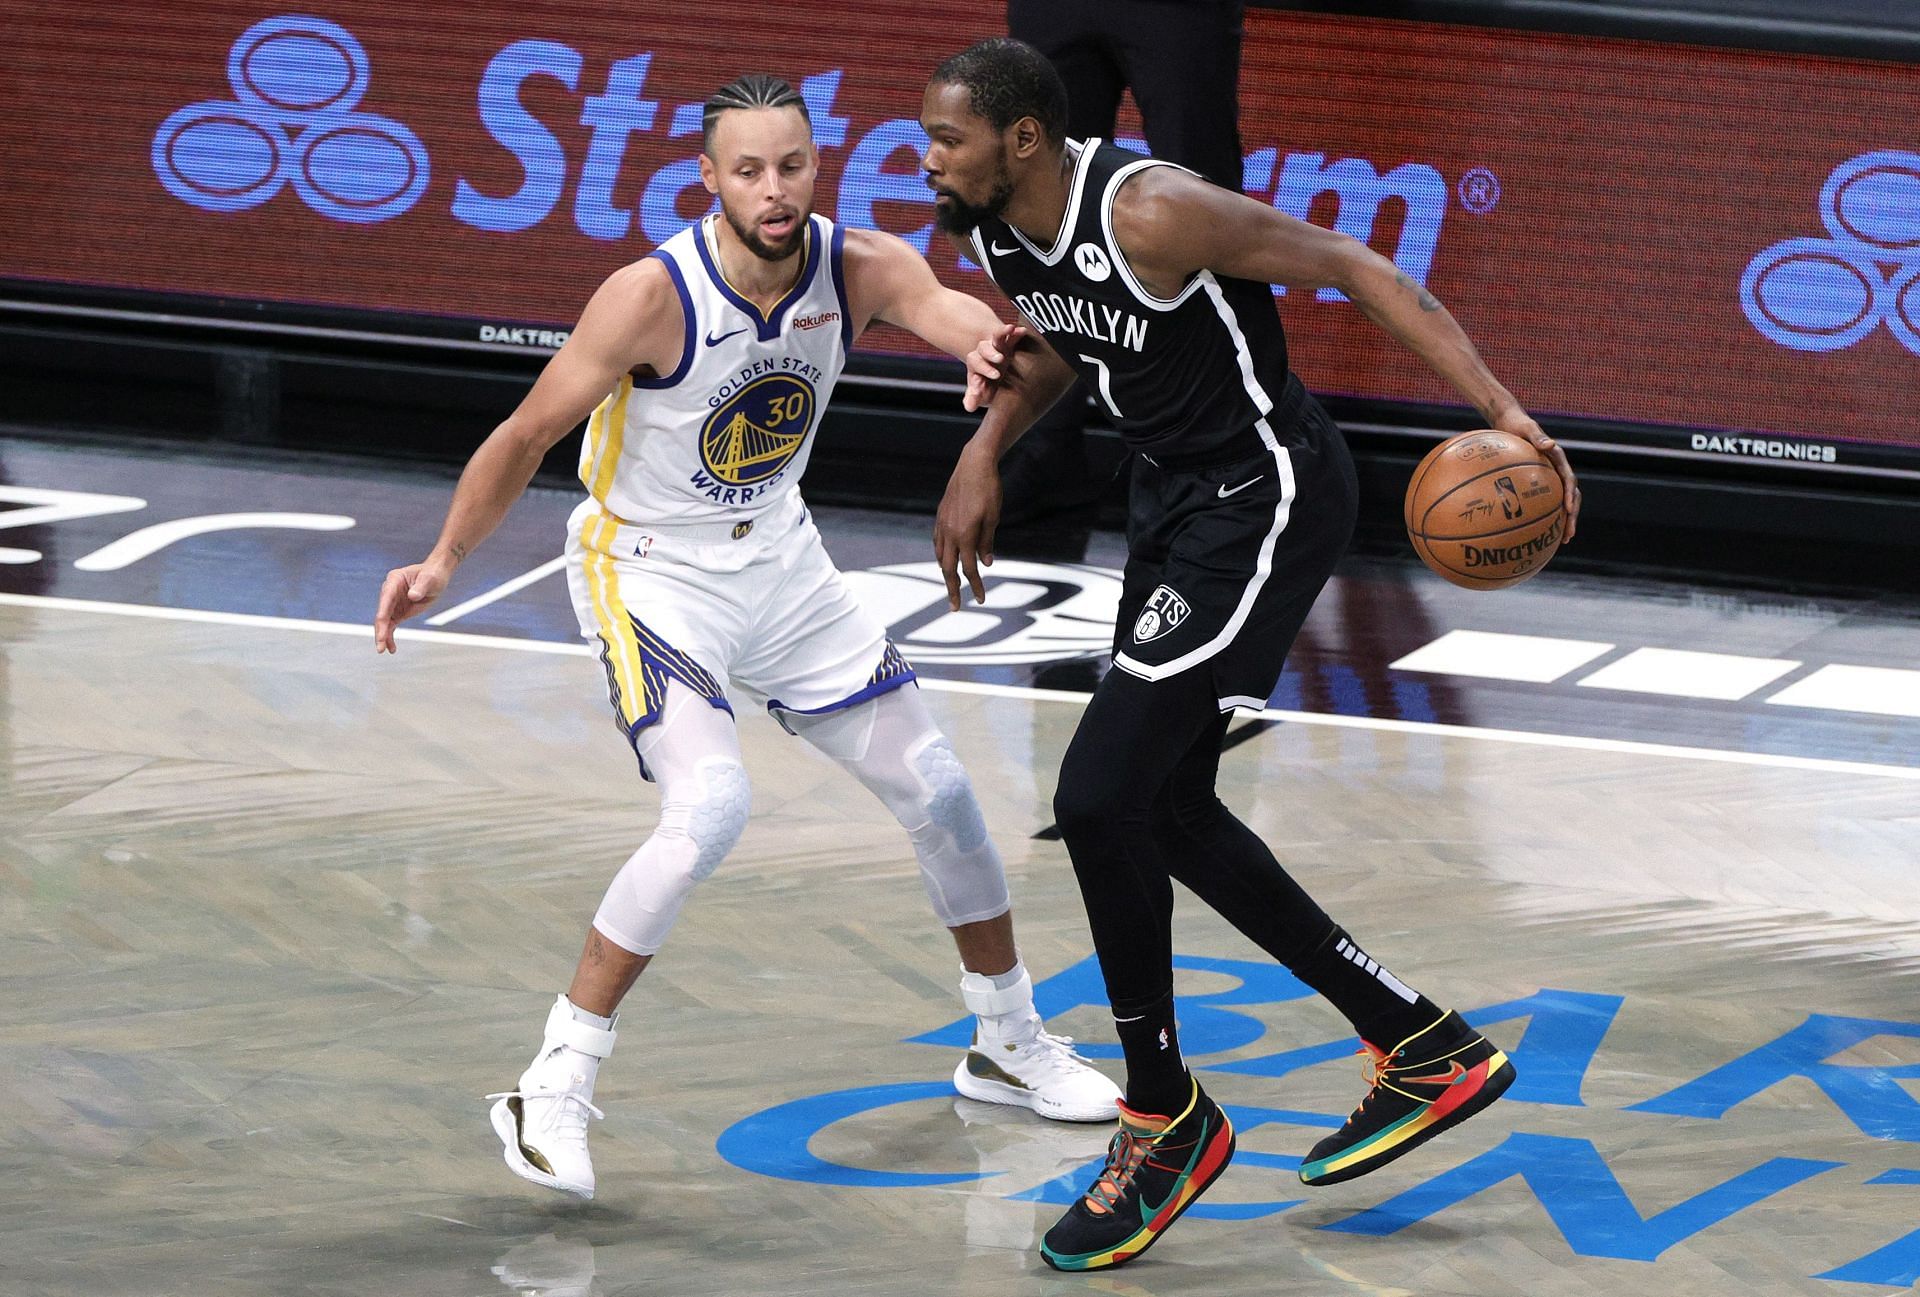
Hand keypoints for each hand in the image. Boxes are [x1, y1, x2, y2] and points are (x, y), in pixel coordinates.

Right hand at [374, 558, 452, 652]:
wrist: (436, 576)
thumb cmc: (433, 574)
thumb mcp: (430, 579)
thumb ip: (421, 587)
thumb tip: (413, 596)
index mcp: (394, 580)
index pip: (385, 599)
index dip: (382, 614)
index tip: (381, 628)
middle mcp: (389, 592)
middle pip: (382, 613)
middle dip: (380, 630)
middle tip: (380, 646)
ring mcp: (392, 602)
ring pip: (384, 622)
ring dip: (383, 636)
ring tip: (384, 650)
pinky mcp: (398, 611)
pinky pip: (391, 625)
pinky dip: (390, 636)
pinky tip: (391, 648)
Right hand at [933, 442, 1001, 609]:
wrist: (974, 464)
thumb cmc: (989, 490)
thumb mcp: (994, 518)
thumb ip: (987, 542)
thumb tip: (985, 564)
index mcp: (965, 535)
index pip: (969, 569)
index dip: (976, 586)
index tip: (981, 599)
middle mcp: (950, 533)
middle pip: (948, 569)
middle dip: (952, 589)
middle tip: (955, 607)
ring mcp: (942, 524)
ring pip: (939, 556)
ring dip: (945, 573)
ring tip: (950, 585)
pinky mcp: (940, 516)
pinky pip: (937, 542)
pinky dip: (940, 555)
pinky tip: (944, 559)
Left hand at [961, 323, 1027, 412]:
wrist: (1000, 380)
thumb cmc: (989, 388)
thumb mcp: (982, 395)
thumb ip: (973, 399)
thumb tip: (969, 406)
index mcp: (976, 365)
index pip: (975, 363)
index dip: (981, 370)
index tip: (984, 379)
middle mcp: (985, 353)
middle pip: (984, 348)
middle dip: (991, 353)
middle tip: (1000, 359)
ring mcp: (998, 347)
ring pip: (997, 337)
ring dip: (1003, 333)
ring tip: (1011, 328)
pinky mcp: (1011, 344)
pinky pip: (1013, 335)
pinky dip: (1017, 332)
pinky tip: (1023, 331)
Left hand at [1494, 411, 1580, 542]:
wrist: (1511, 423)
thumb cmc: (1518, 425)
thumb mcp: (1527, 428)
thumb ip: (1538, 437)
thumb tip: (1550, 444)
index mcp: (1558, 459)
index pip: (1569, 480)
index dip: (1570, 495)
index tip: (1569, 509)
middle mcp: (1557, 470)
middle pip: (1571, 496)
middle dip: (1572, 516)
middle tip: (1569, 535)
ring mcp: (1550, 477)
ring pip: (1561, 501)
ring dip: (1564, 520)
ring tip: (1563, 540)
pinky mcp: (1540, 482)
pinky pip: (1544, 501)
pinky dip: (1545, 515)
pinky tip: (1539, 531)